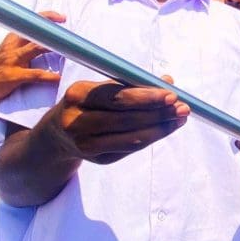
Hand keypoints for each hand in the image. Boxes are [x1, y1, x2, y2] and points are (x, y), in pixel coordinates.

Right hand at [0, 11, 66, 103]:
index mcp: (12, 39)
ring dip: (52, 47)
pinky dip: (48, 76)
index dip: (47, 17)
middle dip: (53, 29)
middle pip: (34, 31)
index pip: (30, 22)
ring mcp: (12, 60)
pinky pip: (34, 74)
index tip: (61, 18)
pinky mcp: (13, 76)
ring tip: (68, 49)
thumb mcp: (8, 51)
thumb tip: (43, 39)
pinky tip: (58, 77)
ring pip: (35, 48)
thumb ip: (23, 44)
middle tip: (69, 32)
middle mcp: (12, 46)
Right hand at [41, 75, 189, 163]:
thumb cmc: (85, 104)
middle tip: (183, 108)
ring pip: (130, 138)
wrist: (56, 136)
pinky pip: (129, 148)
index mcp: (77, 95)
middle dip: (158, 113)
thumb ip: (131, 84)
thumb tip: (168, 80)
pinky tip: (165, 129)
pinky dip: (150, 138)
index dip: (146, 97)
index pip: (116, 97)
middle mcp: (77, 121)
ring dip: (160, 128)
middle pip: (125, 119)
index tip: (171, 94)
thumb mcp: (99, 89)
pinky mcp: (95, 159)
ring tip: (180, 118)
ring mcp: (85, 144)